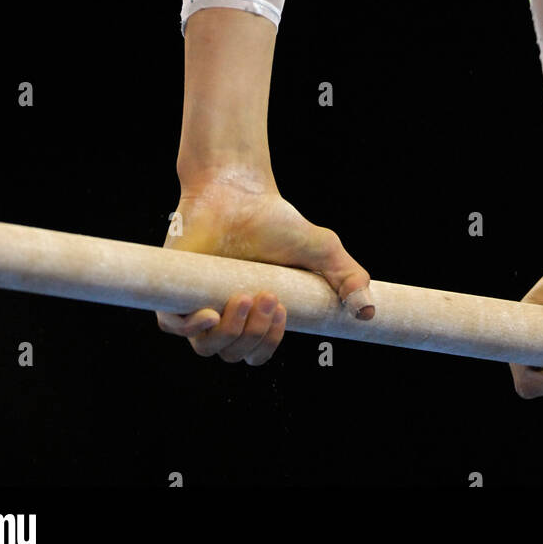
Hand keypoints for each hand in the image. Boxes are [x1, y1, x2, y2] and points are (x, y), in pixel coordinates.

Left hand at [155, 174, 374, 365]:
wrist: (236, 191)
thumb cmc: (275, 221)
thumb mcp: (320, 251)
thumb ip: (348, 278)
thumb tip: (368, 313)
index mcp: (257, 316)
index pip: (259, 351)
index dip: (270, 341)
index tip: (282, 309)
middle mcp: (226, 316)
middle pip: (236, 352)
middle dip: (254, 333)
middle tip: (267, 296)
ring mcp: (198, 305)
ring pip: (209, 346)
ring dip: (230, 331)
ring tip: (245, 295)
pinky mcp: (173, 293)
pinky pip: (175, 326)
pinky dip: (191, 327)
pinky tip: (208, 313)